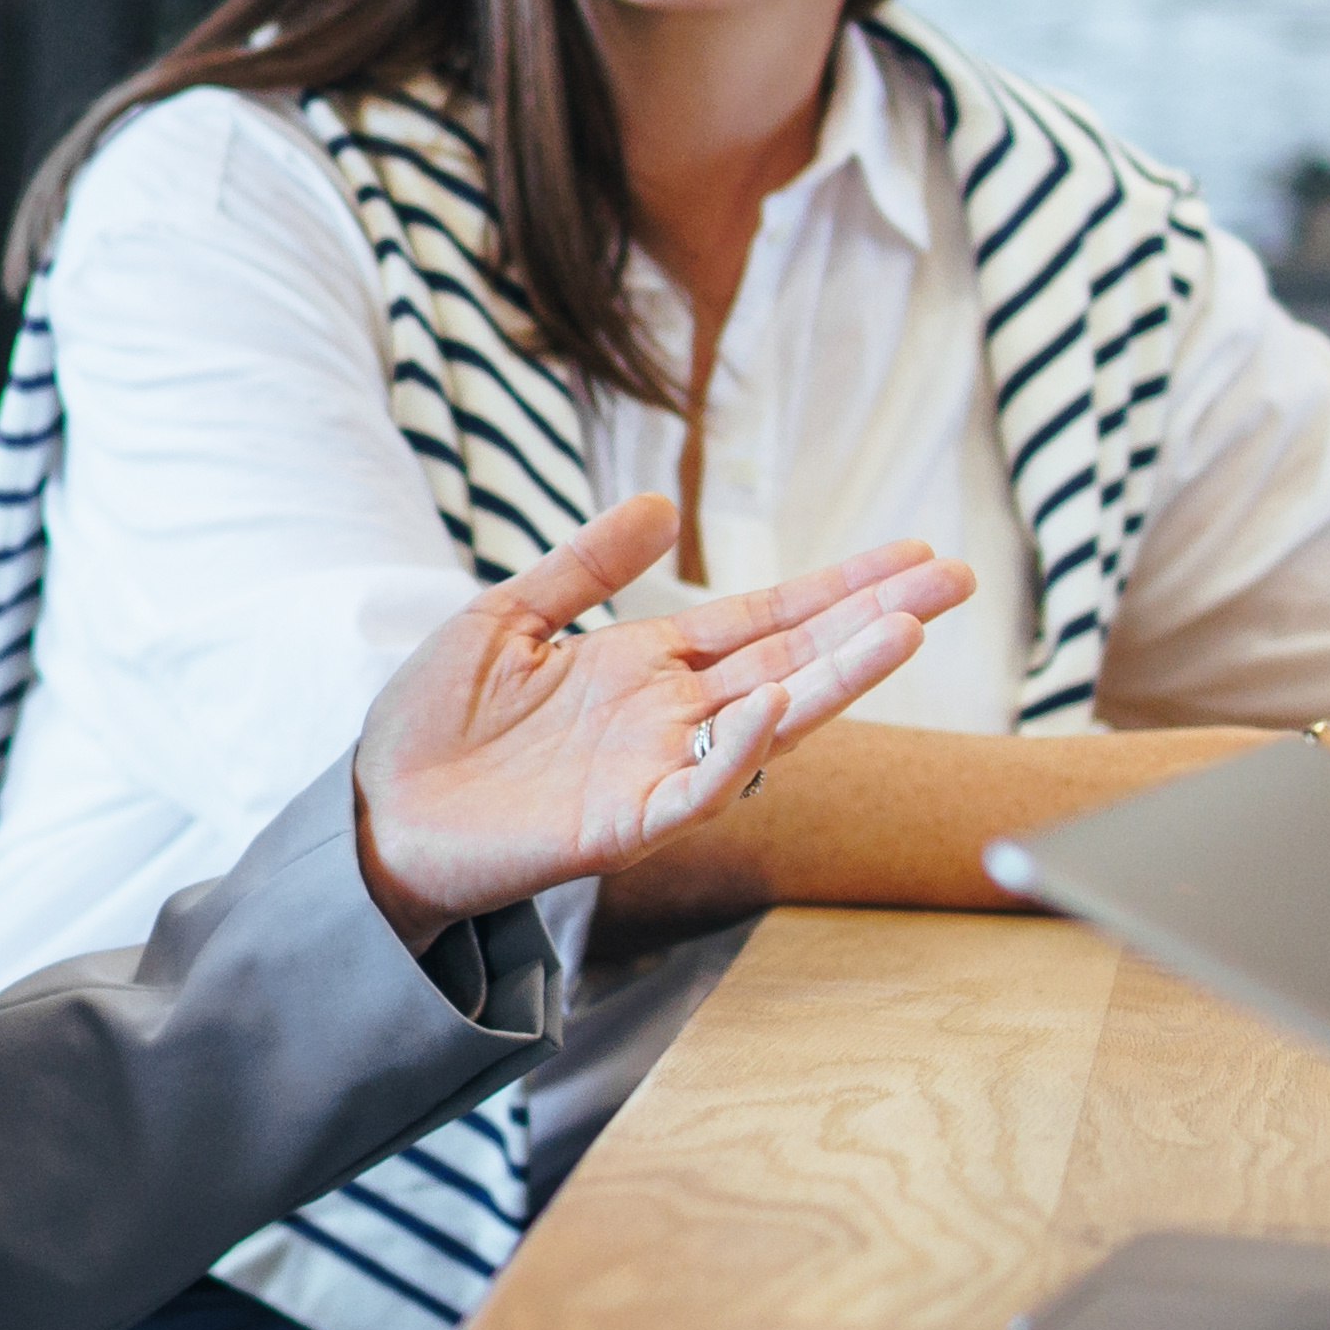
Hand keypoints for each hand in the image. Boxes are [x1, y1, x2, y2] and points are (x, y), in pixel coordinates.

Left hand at [338, 499, 963, 943]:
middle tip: (954, 580)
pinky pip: (698, 790)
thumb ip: (585, 566)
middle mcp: (669, 717)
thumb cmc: (434, 723)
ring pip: (769, 721)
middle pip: (793, 660)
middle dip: (873, 621)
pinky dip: (739, 753)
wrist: (375, 810)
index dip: (836, 587)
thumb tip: (662, 505)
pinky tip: (779, 711)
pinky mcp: (622, 824)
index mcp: (647, 665)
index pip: (765, 618)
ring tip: (905, 632)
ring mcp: (654, 771)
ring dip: (837, 678)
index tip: (911, 556)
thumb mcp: (507, 617)